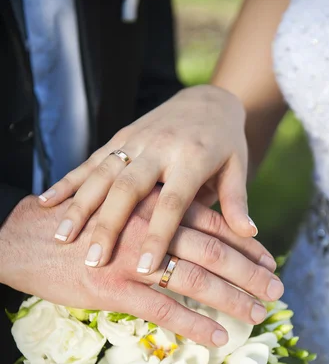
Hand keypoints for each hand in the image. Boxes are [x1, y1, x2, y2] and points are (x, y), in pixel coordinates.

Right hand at [1, 191, 281, 346]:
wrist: (22, 236)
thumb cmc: (76, 221)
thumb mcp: (120, 203)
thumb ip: (160, 211)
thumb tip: (193, 225)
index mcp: (154, 202)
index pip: (212, 223)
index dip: (244, 244)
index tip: (269, 261)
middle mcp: (150, 226)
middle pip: (212, 251)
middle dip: (249, 272)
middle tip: (277, 290)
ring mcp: (132, 258)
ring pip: (194, 280)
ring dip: (232, 298)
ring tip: (259, 315)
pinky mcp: (113, 287)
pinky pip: (162, 309)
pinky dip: (192, 324)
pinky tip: (216, 337)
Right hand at [38, 85, 252, 273]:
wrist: (206, 98)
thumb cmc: (225, 143)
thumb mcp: (237, 168)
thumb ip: (236, 200)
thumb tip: (249, 234)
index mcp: (192, 159)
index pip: (173, 201)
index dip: (160, 234)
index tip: (145, 265)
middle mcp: (159, 148)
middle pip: (128, 188)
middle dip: (109, 224)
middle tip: (94, 259)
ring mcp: (134, 141)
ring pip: (101, 174)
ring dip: (81, 206)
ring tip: (62, 238)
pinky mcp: (118, 139)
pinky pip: (89, 162)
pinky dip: (67, 182)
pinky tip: (45, 203)